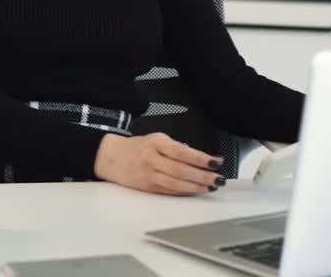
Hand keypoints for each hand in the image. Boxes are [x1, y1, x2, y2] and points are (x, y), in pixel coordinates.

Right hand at [93, 132, 225, 195]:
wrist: (111, 157)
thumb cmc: (137, 147)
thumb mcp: (156, 139)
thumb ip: (177, 148)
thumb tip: (203, 158)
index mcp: (156, 142)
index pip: (182, 151)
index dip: (201, 159)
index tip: (216, 162)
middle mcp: (152, 158)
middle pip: (181, 170)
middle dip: (203, 176)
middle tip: (218, 179)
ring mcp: (149, 174)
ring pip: (176, 183)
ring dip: (196, 186)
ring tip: (210, 187)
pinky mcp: (147, 187)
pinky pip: (169, 191)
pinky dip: (184, 191)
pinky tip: (195, 191)